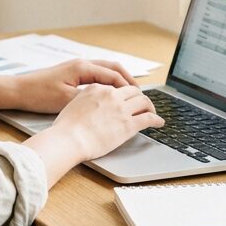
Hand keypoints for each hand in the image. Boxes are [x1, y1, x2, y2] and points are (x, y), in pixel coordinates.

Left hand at [15, 59, 136, 113]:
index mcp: (82, 67)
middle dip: (128, 80)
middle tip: (140, 94)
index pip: (113, 75)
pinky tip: (110, 93)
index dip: (128, 87)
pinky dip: (107, 82)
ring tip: (129, 94)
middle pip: (113, 67)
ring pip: (105, 70)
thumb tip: (111, 101)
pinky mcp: (72, 73)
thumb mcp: (68, 100)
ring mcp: (76, 67)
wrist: (19, 91)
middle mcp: (81, 63)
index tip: (139, 99)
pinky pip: (96, 74)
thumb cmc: (40, 95)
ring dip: (118, 80)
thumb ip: (91, 98)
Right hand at [49, 83, 163, 162]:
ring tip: (153, 112)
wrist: (69, 138)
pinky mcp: (128, 125)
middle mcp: (111, 95)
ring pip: (143, 101)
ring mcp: (121, 109)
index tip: (127, 99)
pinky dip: (156, 119)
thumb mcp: (73, 104)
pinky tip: (159, 123)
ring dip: (150, 106)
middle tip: (142, 104)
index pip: (116, 87)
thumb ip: (85, 101)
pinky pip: (148, 118)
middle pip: (133, 91)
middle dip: (139, 97)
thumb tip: (89, 107)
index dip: (124, 93)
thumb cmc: (66, 127)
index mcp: (97, 88)